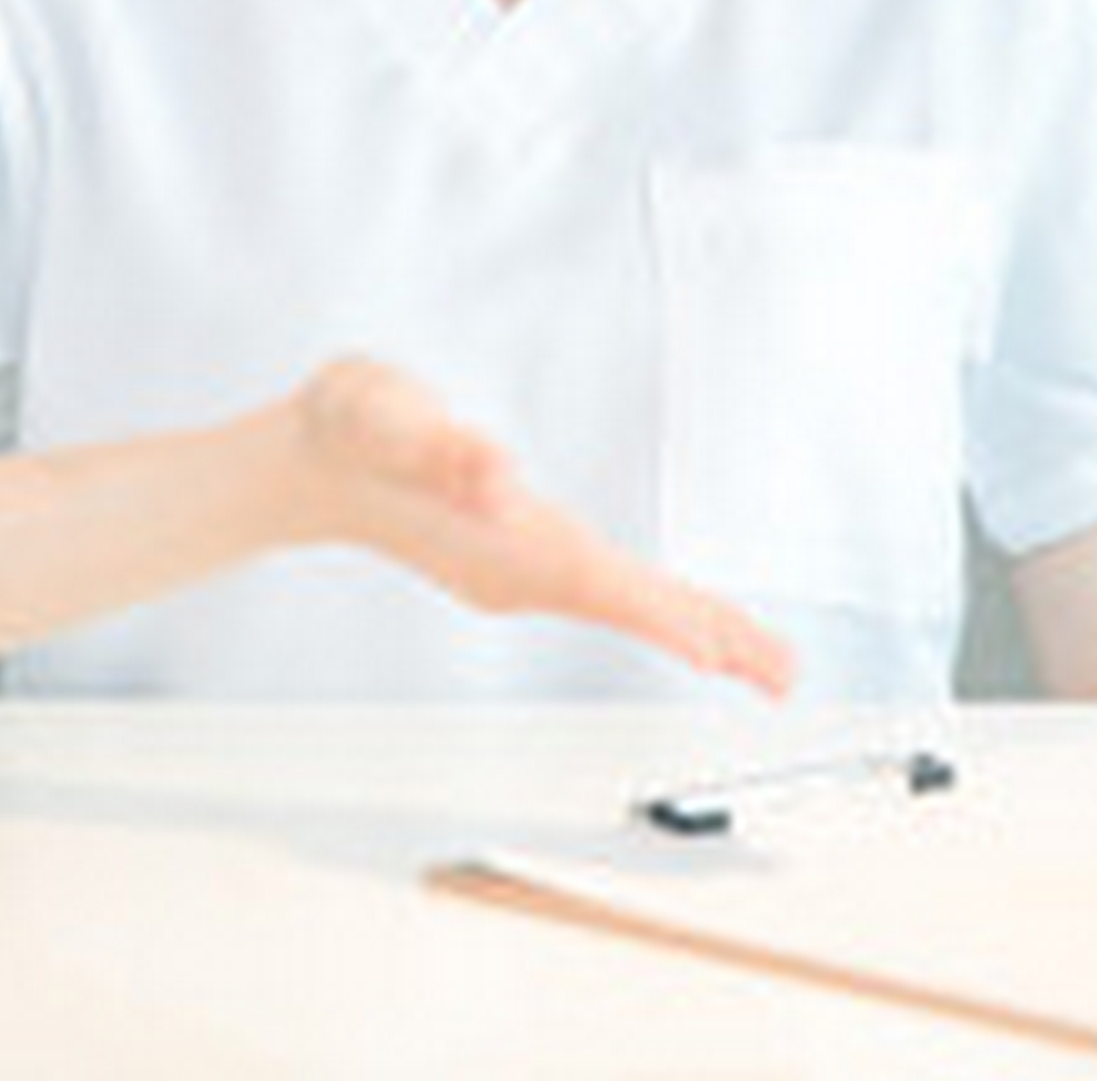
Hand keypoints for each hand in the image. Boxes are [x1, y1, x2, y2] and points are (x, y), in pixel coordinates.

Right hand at [285, 357, 794, 696]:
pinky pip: (611, 595)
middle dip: (707, 639)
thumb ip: (445, 452)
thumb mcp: (387, 419)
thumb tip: (500, 479)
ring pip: (625, 606)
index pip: (595, 583)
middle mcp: (517, 570)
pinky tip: (698, 630)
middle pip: (627, 607)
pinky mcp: (522, 562)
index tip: (716, 649)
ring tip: (767, 665)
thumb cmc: (355, 429)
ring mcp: (521, 572)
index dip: (658, 615)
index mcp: (498, 543)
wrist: (312, 463)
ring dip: (697, 632)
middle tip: (784, 676)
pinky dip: (661, 612)